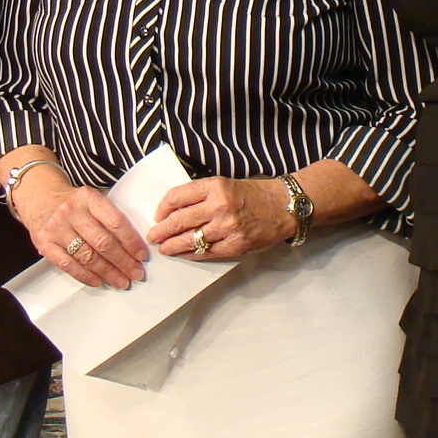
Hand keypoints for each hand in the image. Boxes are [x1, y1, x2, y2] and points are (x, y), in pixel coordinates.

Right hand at [13, 169, 147, 289]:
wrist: (39, 196)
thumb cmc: (72, 202)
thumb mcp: (90, 199)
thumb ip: (108, 216)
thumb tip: (133, 245)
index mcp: (88, 198)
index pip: (115, 221)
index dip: (131, 241)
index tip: (142, 255)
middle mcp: (71, 212)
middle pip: (103, 242)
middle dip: (123, 262)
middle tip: (136, 273)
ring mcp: (56, 228)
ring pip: (87, 256)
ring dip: (108, 272)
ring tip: (121, 281)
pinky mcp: (45, 243)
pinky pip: (68, 265)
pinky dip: (86, 276)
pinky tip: (99, 281)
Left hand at [148, 176, 293, 259]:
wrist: (283, 206)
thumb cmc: (254, 193)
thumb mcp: (225, 183)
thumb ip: (202, 195)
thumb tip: (175, 209)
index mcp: (215, 186)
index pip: (177, 197)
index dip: (162, 208)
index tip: (158, 215)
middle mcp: (219, 206)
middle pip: (179, 221)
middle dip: (161, 230)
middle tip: (153, 236)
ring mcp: (227, 228)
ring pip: (190, 239)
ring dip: (172, 246)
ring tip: (164, 248)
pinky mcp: (235, 245)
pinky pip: (206, 253)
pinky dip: (191, 254)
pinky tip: (184, 253)